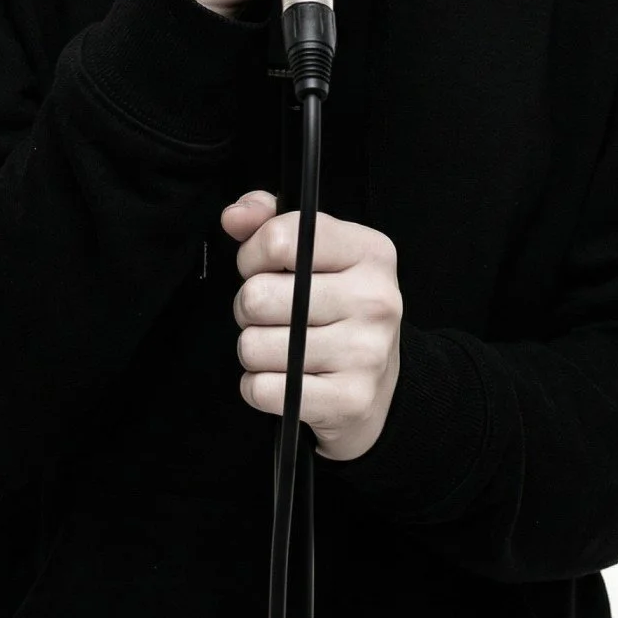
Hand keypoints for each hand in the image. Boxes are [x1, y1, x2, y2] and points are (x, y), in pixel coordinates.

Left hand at [220, 191, 402, 462]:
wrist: (383, 385)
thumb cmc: (339, 307)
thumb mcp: (317, 252)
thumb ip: (269, 220)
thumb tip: (234, 217)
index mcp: (369, 252)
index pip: (281, 238)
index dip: (253, 254)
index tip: (261, 267)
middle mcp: (374, 299)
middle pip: (257, 295)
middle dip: (249, 306)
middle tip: (272, 314)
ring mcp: (365, 353)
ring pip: (254, 345)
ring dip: (253, 349)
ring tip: (280, 346)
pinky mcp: (349, 400)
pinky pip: (263, 389)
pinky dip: (258, 386)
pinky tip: (282, 378)